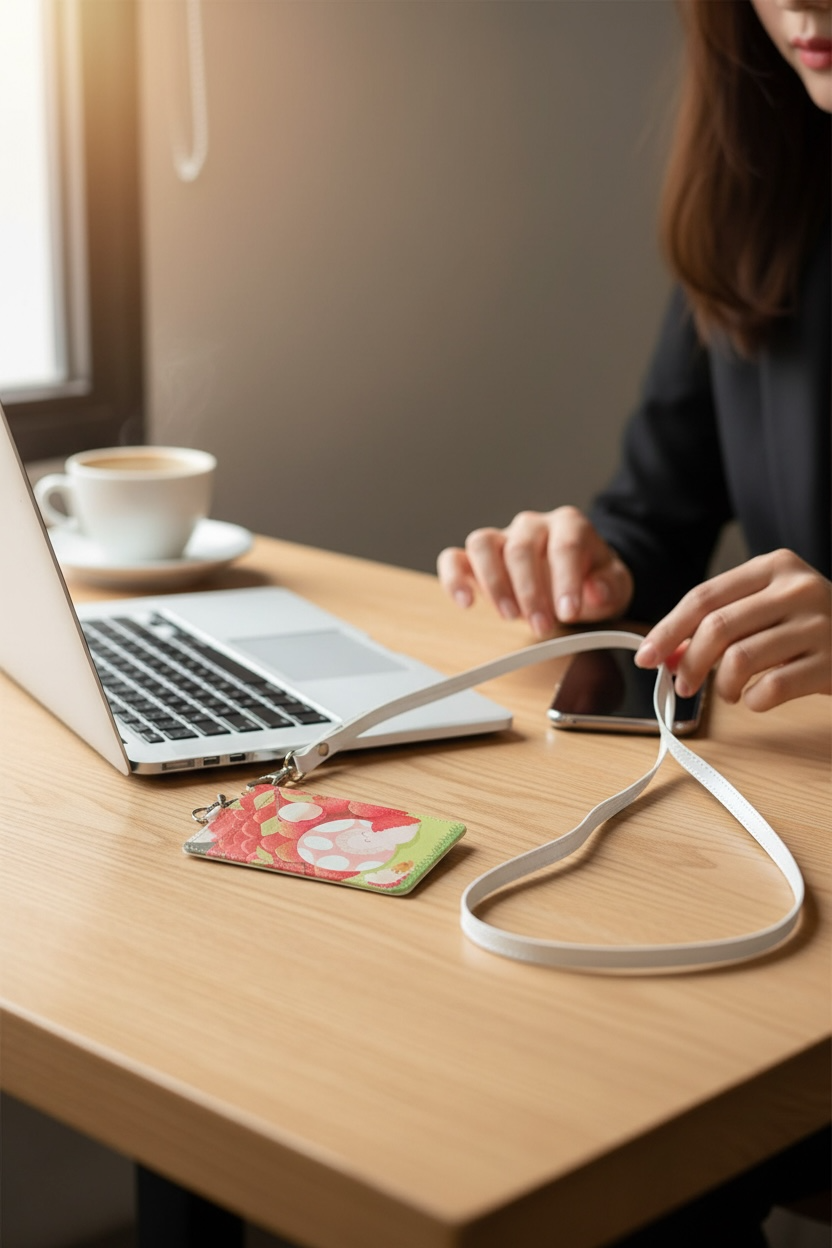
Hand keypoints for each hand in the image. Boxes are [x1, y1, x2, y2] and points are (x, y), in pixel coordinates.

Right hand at [436, 506, 633, 637]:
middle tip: (542, 626)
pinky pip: (454, 558)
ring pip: (483, 544)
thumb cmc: (591, 581)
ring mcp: (502, 539)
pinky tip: (466, 602)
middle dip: (530, 591)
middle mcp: (531, 526)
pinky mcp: (476, 559)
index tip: (569, 612)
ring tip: (509, 616)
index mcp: (568, 525)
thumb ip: (610, 587)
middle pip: (521, 547)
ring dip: (493, 584)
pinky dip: (454, 579)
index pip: (564, 545)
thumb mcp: (615, 586)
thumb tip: (594, 590)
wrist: (574, 582)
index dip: (566, 579)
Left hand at [634, 550, 831, 710]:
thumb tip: (667, 653)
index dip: (667, 630)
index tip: (645, 655)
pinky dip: (754, 701)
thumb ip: (719, 622)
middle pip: (717, 628)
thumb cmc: (807, 626)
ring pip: (741, 660)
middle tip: (683, 684)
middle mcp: (797, 588)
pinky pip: (772, 688)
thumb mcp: (765, 608)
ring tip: (729, 691)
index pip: (704, 597)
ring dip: (722, 685)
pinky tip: (758, 698)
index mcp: (774, 566)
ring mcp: (819, 624)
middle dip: (689, 662)